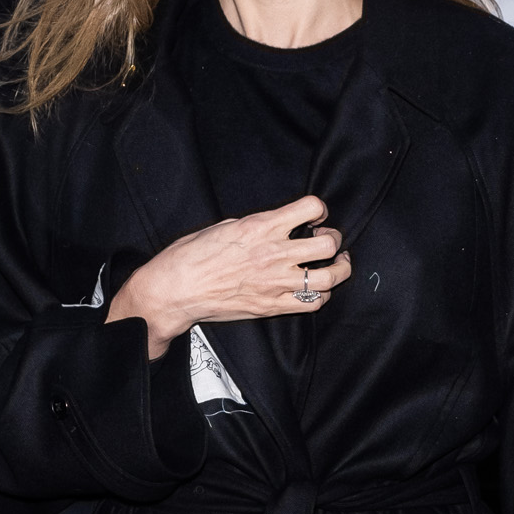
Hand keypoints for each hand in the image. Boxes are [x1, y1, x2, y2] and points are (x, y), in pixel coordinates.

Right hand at [105, 197, 350, 358]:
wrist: (175, 290)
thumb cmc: (191, 256)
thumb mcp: (225, 225)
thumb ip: (256, 225)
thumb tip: (273, 225)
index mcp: (261, 226)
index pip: (311, 207)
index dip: (319, 210)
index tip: (315, 216)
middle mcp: (274, 253)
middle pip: (329, 244)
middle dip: (334, 239)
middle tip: (327, 240)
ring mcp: (276, 282)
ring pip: (329, 277)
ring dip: (338, 270)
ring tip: (335, 267)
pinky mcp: (272, 306)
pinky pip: (313, 303)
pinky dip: (320, 296)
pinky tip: (314, 290)